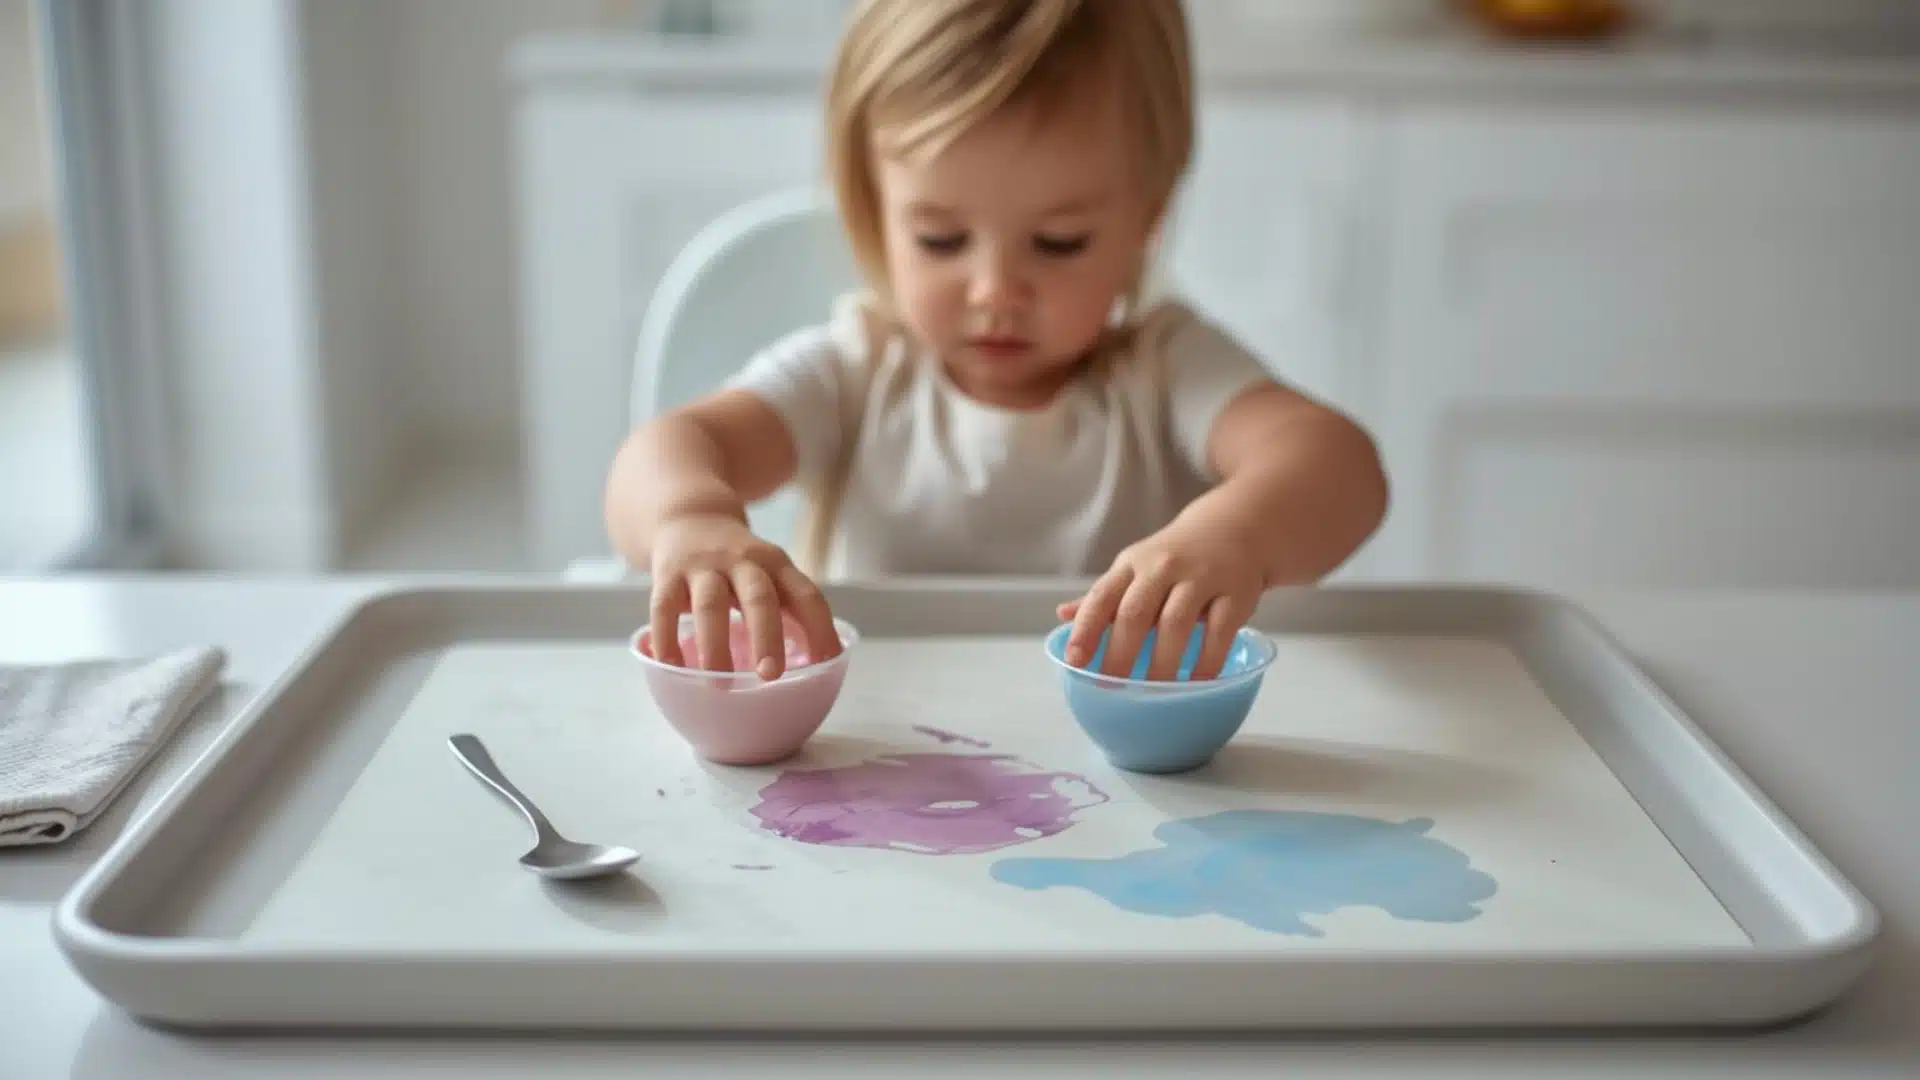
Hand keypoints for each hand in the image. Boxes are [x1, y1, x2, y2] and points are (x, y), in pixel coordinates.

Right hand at [648, 513, 837, 677]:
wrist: (688, 518)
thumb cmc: (738, 563)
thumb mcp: (768, 571)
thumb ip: (787, 608)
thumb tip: (814, 666)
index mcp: (776, 564)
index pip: (806, 594)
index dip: (820, 628)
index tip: (825, 664)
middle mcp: (742, 561)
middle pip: (759, 597)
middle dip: (767, 636)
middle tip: (770, 675)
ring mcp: (703, 566)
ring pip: (711, 604)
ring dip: (715, 644)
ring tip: (719, 684)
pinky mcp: (668, 574)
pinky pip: (664, 606)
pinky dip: (666, 637)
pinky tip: (671, 665)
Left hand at [1056, 524, 1262, 680]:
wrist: (1234, 526)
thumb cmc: (1173, 557)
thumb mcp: (1134, 569)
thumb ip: (1103, 597)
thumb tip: (1062, 616)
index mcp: (1131, 565)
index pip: (1101, 596)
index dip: (1085, 629)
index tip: (1075, 661)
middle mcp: (1163, 567)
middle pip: (1135, 612)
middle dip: (1120, 653)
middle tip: (1112, 688)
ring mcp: (1201, 578)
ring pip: (1176, 622)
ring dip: (1162, 662)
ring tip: (1155, 692)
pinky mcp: (1235, 592)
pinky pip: (1220, 631)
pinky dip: (1207, 661)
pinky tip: (1198, 682)